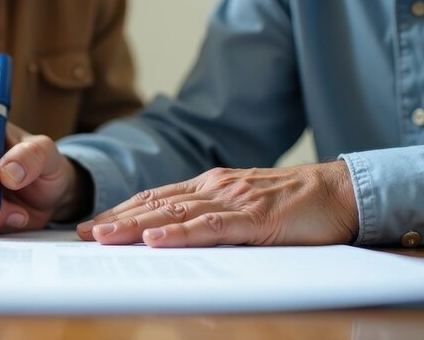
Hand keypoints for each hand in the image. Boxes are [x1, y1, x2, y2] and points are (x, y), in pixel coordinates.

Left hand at [76, 162, 357, 246]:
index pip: (156, 197)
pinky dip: (181, 233)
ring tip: (105, 237)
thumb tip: (174, 230)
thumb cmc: (293, 203)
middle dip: (117, 219)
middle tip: (83, 234)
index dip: (122, 210)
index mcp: (211, 184)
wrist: (340, 192)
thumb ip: (212, 213)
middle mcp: (216, 187)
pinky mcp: (255, 218)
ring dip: (136, 225)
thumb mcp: (244, 204)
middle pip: (157, 203)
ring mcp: (234, 200)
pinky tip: (157, 239)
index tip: (92, 225)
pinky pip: (212, 227)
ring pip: (176, 213)